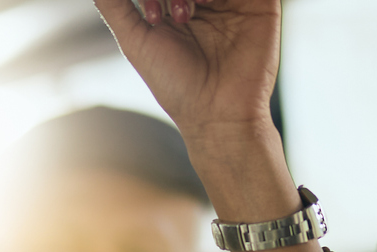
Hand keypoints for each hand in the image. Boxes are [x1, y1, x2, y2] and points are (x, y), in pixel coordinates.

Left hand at [90, 0, 323, 251]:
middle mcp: (205, 0)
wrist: (217, 114)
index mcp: (177, 4)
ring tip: (185, 15)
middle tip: (174, 17)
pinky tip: (208, 2)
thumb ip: (115, 6)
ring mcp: (232, 0)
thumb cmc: (175, 84)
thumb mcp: (135, 40)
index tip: (152, 20)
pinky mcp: (260, 3)